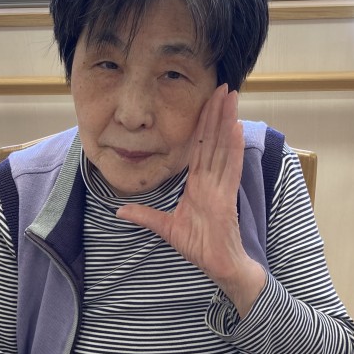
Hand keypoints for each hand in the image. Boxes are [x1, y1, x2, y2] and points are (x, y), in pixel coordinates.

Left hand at [117, 84, 265, 316]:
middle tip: (223, 86)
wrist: (219, 266)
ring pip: (223, 148)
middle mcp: (211, 180)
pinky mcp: (226, 198)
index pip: (201, 148)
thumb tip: (119, 212)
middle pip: (214, 141)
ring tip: (230, 97)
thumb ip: (145, 216)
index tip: (207, 101)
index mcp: (199, 184)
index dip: (204, 124)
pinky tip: (234, 128)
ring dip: (226, 121)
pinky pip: (230, 169)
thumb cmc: (199, 246)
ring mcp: (220, 187)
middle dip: (217, 113)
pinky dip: (232, 149)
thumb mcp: (165, 227)